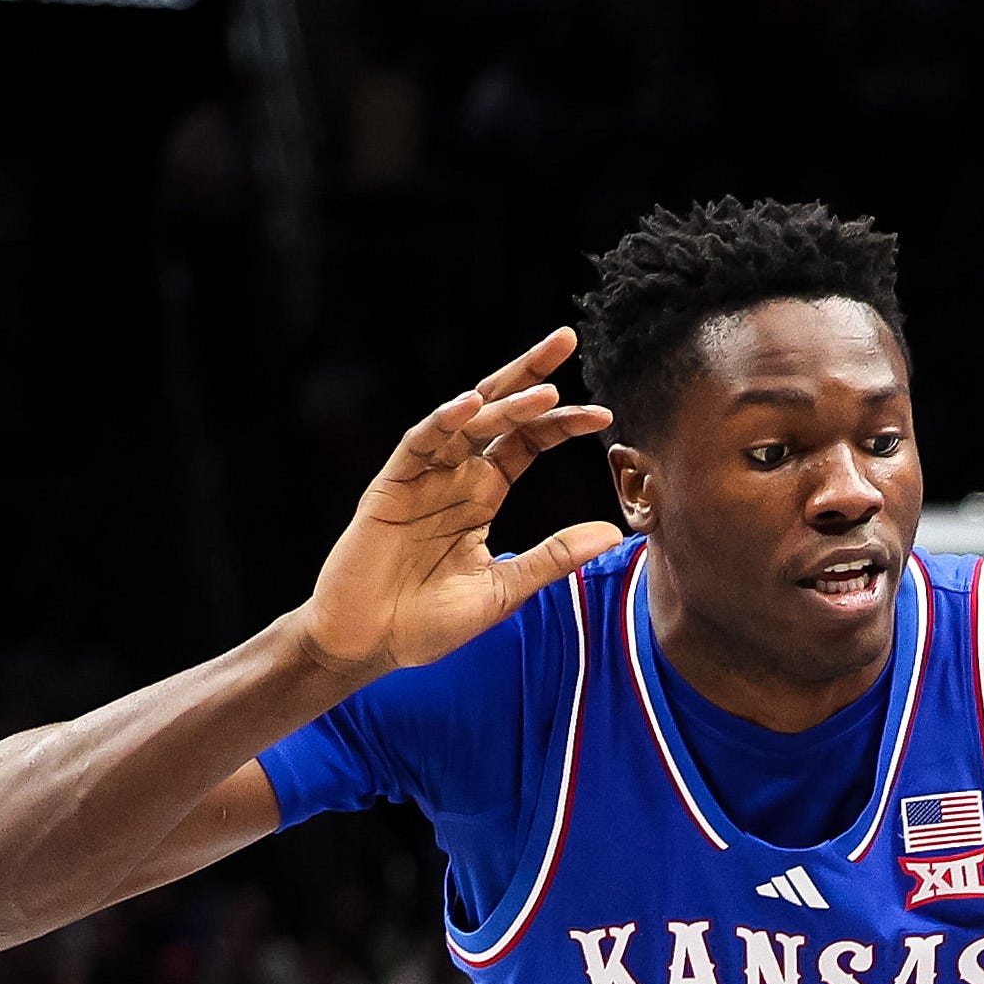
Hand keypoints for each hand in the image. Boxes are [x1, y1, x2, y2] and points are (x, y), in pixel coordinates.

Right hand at [294, 330, 626, 680]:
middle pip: (497, 412)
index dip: (561, 424)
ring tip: (545, 388)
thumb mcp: (505, 589)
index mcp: (482, 494)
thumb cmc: (429, 622)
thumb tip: (613, 533)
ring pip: (464, 422)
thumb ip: (554, 557)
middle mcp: (454, 476)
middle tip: (567, 338)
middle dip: (531, 375)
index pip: (526, 443)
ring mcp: (421, 477)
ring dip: (503, 401)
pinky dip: (444, 422)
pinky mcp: (389, 487)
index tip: (605, 415)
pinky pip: (418, 444)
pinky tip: (471, 404)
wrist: (371, 645)